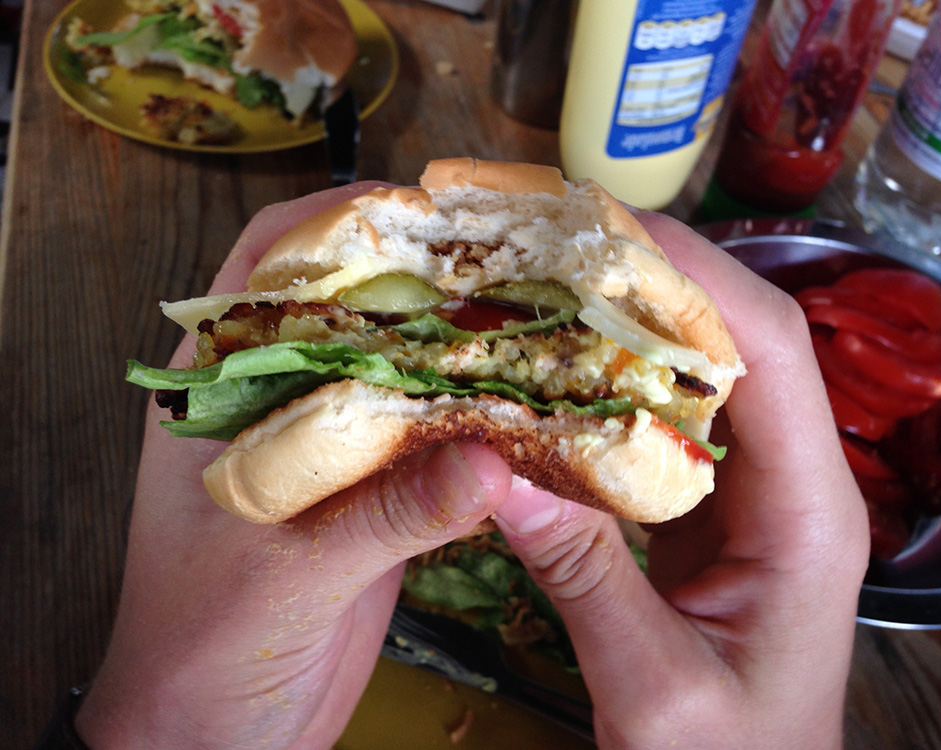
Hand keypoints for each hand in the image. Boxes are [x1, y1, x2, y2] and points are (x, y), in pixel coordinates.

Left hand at [75, 184, 512, 749]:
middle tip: (503, 265)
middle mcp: (277, 409)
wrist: (213, 742)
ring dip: (460, 356)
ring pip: (401, 376)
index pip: (265, 268)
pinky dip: (477, 432)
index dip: (333, 224)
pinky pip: (431, 449)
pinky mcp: (374, 502)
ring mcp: (332, 455)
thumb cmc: (202, 652)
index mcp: (218, 398)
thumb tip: (484, 461)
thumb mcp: (285, 577)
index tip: (414, 211)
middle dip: (422, 283)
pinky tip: (529, 423)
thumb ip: (385, 518)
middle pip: (352, 312)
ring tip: (532, 330)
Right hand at [494, 214, 869, 748]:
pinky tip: (562, 365)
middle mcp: (795, 484)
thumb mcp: (656, 690)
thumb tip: (496, 470)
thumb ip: (586, 581)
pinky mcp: (715, 510)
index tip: (610, 232)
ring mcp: (757, 494)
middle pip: (745, 342)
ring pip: (709, 372)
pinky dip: (621, 380)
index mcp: (809, 515)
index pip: (772, 354)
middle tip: (563, 242)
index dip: (698, 278)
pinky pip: (675, 420)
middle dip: (662, 278)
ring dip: (639, 320)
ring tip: (555, 281)